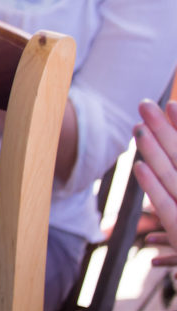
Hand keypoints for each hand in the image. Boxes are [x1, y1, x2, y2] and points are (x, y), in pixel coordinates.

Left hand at [133, 100, 176, 261]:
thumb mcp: (175, 206)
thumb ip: (172, 172)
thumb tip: (163, 135)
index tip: (170, 104)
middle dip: (165, 129)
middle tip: (145, 103)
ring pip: (174, 176)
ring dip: (154, 151)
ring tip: (137, 127)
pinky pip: (167, 205)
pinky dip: (153, 185)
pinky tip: (138, 166)